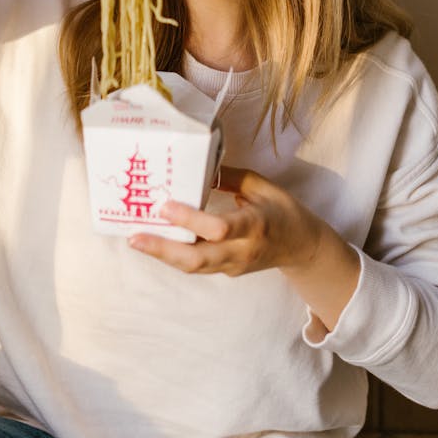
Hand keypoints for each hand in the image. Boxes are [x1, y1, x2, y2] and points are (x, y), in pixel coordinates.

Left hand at [128, 166, 320, 276]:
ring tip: (136, 239)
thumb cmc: (283, 210)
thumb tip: (199, 166)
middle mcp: (242, 250)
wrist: (303, 248)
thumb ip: (230, 177)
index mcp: (255, 225)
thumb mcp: (262, 186)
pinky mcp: (227, 272)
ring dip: (163, 255)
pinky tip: (156, 243)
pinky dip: (175, 255)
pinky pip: (198, 265)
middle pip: (197, 258)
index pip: (218, 228)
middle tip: (134, 236)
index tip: (165, 205)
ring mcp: (234, 265)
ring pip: (194, 267)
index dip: (190, 219)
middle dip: (163, 249)